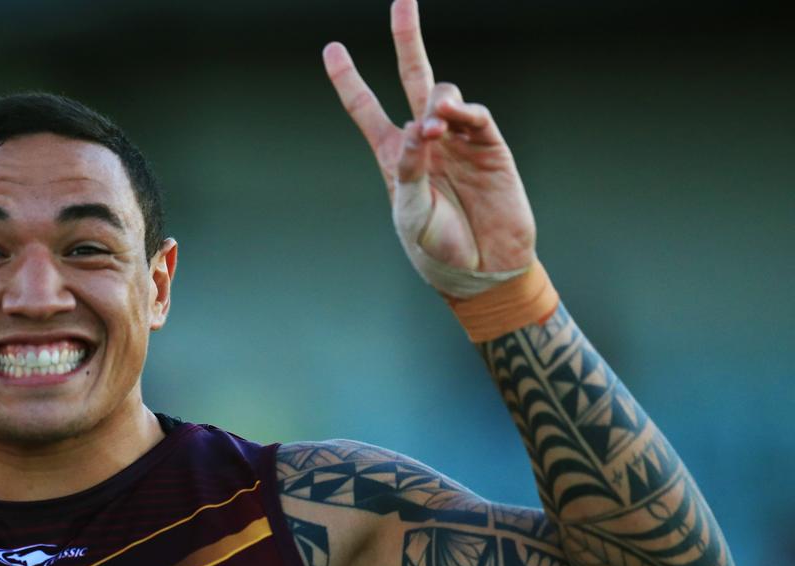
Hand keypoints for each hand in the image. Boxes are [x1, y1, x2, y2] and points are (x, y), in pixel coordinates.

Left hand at [323, 0, 533, 278]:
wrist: (484, 271)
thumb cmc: (437, 249)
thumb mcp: (409, 214)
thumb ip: (408, 171)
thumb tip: (417, 127)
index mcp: (394, 156)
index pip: (366, 110)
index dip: (349, 80)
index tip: (332, 49)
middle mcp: (425, 140)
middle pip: (412, 77)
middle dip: (407, 38)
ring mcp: (458, 140)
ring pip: (443, 93)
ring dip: (435, 102)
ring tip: (433, 130)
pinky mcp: (489, 146)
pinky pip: (475, 115)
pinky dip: (463, 111)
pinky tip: (451, 120)